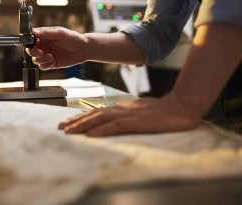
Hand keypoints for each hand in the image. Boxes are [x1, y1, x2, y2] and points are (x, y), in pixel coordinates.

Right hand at [27, 27, 88, 69]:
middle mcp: (43, 46)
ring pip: (36, 60)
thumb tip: (34, 31)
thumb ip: (47, 32)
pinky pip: (43, 67)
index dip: (28, 42)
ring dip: (41, 59)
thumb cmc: (72, 38)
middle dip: (33, 52)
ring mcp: (46, 55)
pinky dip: (46, 65)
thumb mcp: (60, 33)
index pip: (30, 39)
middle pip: (30, 51)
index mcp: (43, 36)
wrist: (83, 49)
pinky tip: (53, 61)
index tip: (30, 44)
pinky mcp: (51, 63)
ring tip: (51, 57)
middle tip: (40, 52)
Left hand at [58, 95, 200, 135]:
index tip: (68, 123)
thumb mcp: (141, 112)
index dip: (81, 118)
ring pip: (100, 119)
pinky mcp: (137, 121)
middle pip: (94, 114)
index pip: (97, 112)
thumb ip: (127, 116)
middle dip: (75, 122)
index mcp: (122, 108)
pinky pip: (116, 126)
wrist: (181, 107)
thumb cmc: (162, 111)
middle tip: (60, 128)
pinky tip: (92, 135)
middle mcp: (122, 109)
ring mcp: (129, 114)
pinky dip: (102, 130)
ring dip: (83, 125)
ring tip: (69, 131)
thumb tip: (113, 122)